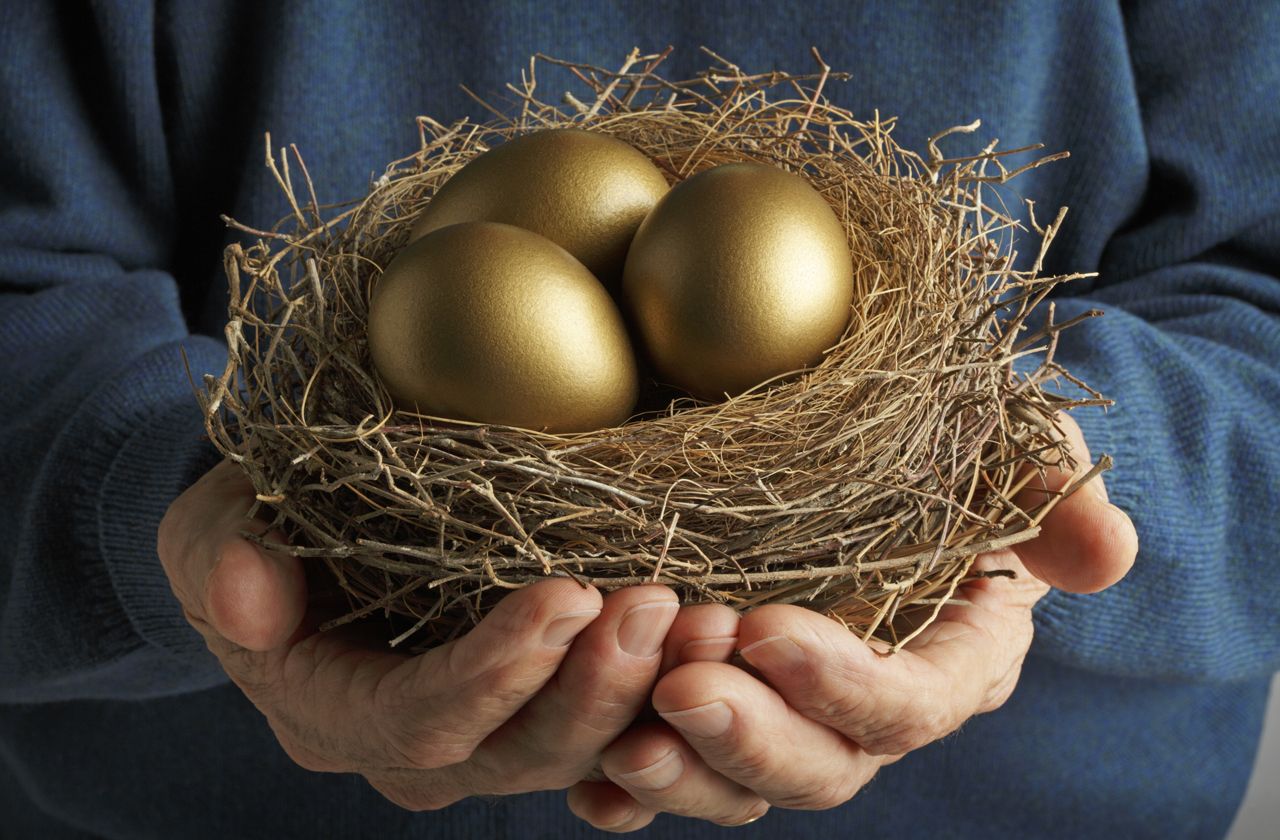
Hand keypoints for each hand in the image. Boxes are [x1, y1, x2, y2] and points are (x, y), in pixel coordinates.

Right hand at [157, 459, 733, 809]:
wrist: (291, 547)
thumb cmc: (252, 529)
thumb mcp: (210, 527)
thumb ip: (221, 557)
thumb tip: (247, 598)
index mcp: (335, 715)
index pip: (421, 721)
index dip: (496, 671)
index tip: (568, 596)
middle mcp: (419, 751)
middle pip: (520, 752)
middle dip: (595, 687)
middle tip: (660, 603)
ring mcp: (487, 739)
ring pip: (581, 752)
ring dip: (648, 693)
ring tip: (707, 617)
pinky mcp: (539, 710)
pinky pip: (612, 733)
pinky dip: (665, 699)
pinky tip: (717, 640)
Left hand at [567, 413, 1138, 830]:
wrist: (873, 445)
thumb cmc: (948, 443)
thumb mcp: (1009, 448)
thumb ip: (1051, 497)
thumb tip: (1107, 556)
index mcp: (950, 661)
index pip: (908, 705)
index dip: (842, 684)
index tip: (767, 629)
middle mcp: (867, 708)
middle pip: (822, 766)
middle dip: (751, 738)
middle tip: (678, 686)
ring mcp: (789, 715)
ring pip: (743, 784)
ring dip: (684, 772)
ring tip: (621, 739)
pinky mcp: (722, 706)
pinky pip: (679, 770)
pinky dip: (631, 789)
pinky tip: (588, 784)